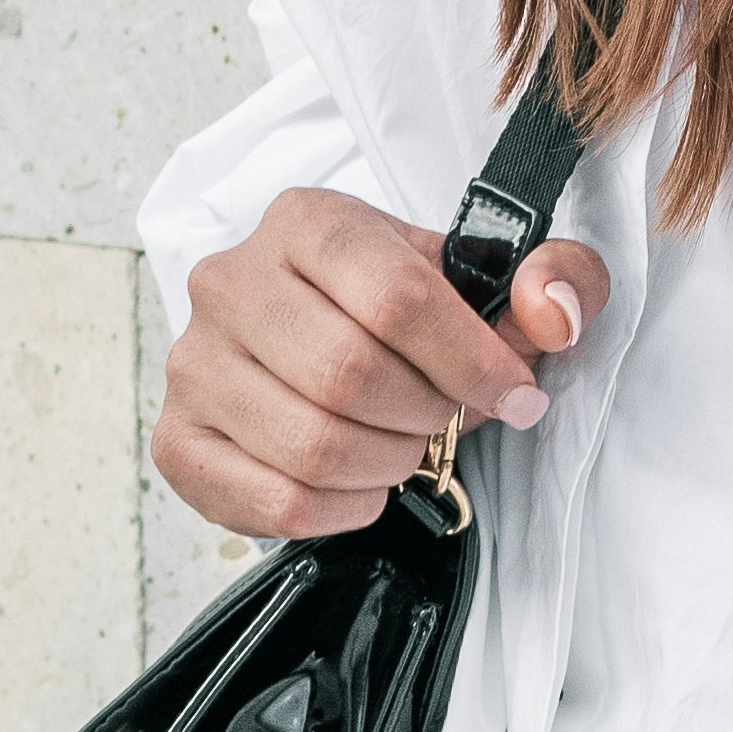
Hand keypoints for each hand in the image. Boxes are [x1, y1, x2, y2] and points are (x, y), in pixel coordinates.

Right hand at [153, 189, 612, 539]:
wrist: (320, 334)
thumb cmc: (402, 309)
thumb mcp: (488, 273)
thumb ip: (552, 277)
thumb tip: (554, 312)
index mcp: (307, 223)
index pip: (396, 296)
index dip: (471, 360)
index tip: (515, 392)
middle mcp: (231, 283)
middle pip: (348, 374)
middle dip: (426, 415)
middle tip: (448, 419)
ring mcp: (194, 364)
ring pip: (312, 445)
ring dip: (387, 463)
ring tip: (405, 445)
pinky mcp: (178, 441)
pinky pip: (275, 502)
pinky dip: (343, 508)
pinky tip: (361, 481)